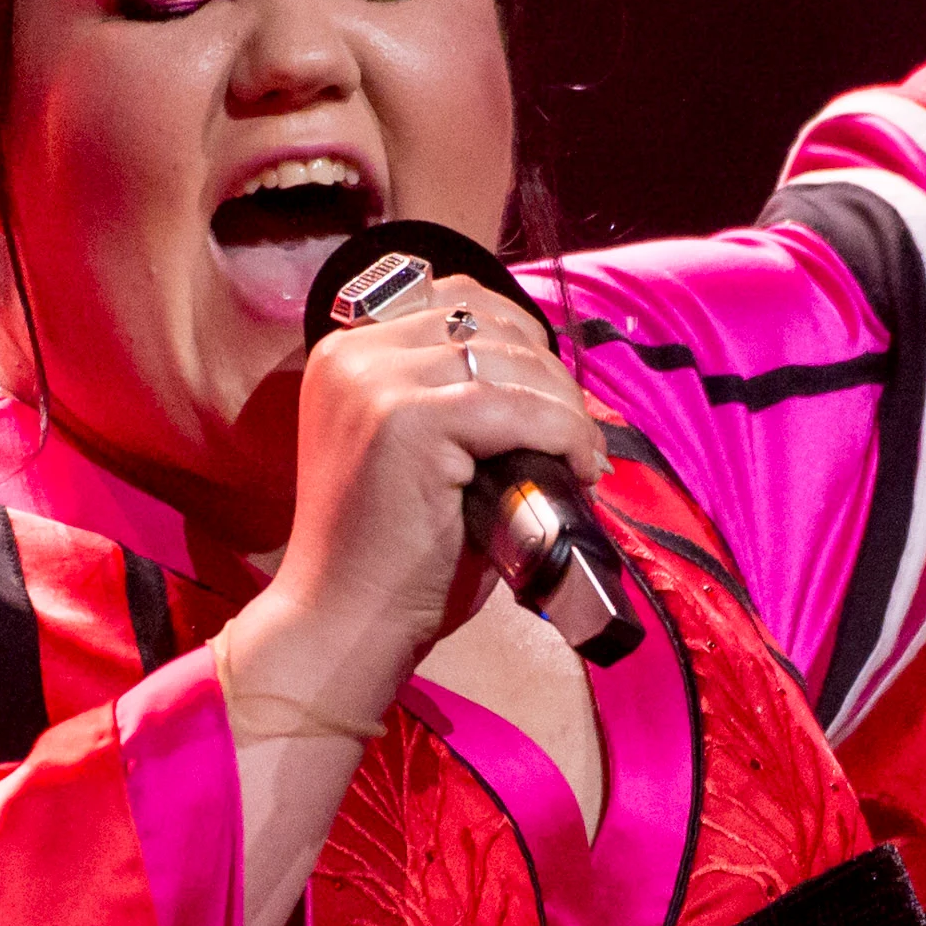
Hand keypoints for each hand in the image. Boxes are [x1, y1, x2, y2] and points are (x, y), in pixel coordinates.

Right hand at [221, 276, 603, 740]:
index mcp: (345, 352)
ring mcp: (374, 382)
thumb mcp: (419, 456)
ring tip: (582, 461)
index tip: (552, 398)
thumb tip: (550, 381)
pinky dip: (565, 435)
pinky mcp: (405, 419)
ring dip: (566, 409)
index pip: (456, 299)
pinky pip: (519, 410)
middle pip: (488, 321)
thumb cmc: (389, 558)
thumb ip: (461, 403)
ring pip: (512, 362)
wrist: (342, 626)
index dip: (520, 340)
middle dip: (549, 376)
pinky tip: (580, 470)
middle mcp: (352, 353)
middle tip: (577, 438)